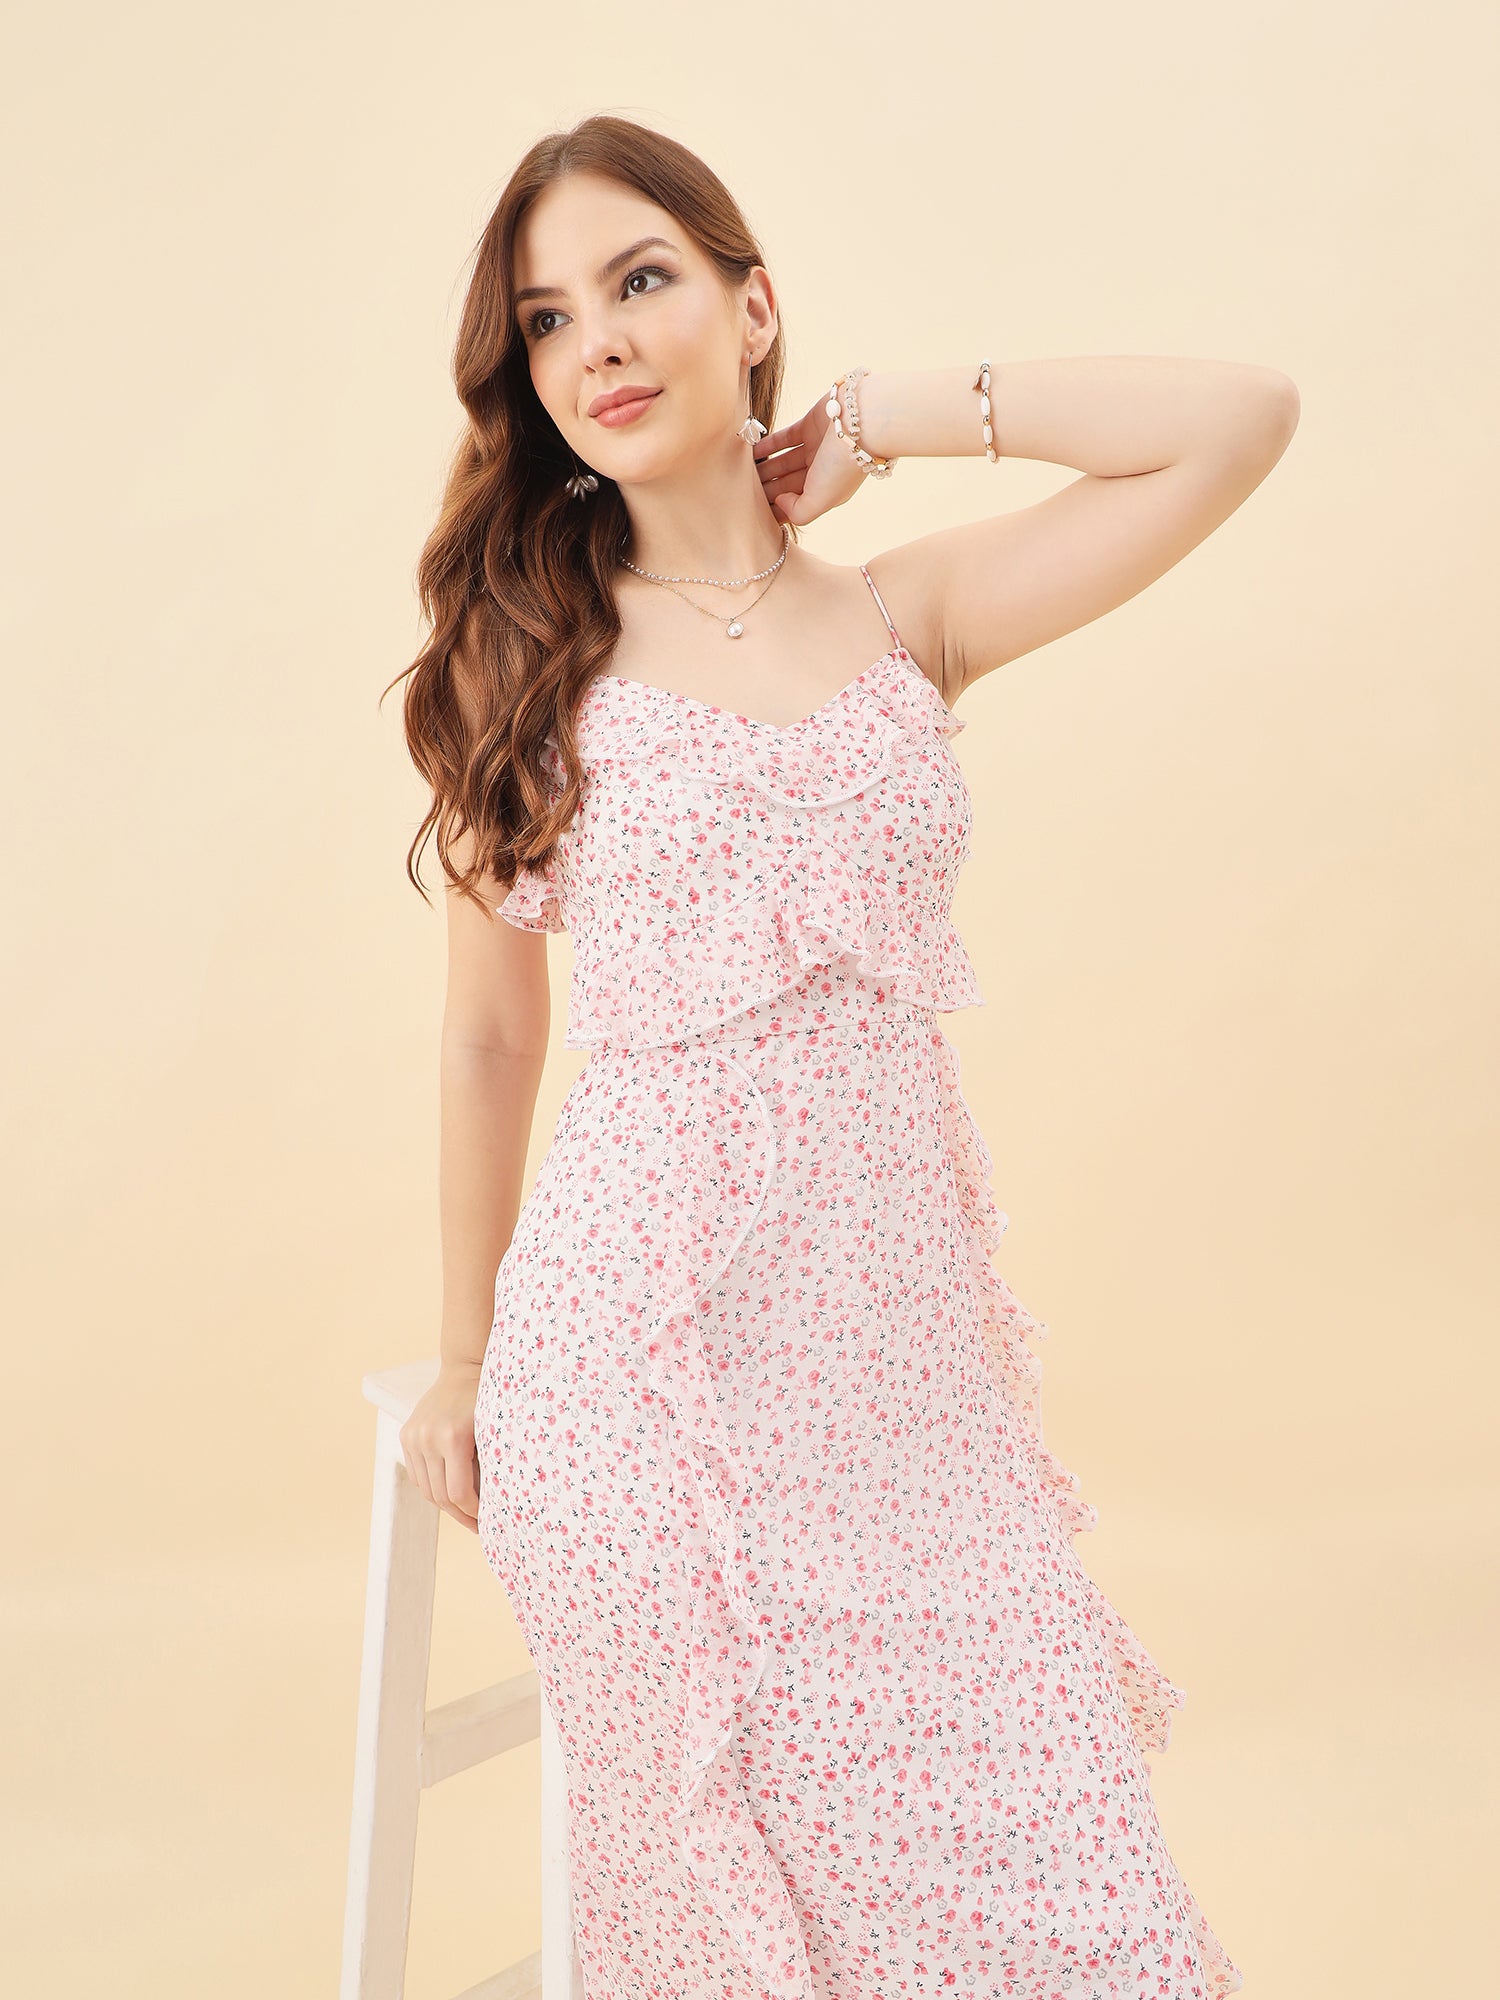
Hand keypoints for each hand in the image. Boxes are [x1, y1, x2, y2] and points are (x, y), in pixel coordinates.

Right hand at [400, 1358, 483, 1533]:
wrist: (464, 1369)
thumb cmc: (488, 1401)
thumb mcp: (494, 1432)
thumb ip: (489, 1466)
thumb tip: (496, 1504)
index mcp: (453, 1437)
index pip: (459, 1493)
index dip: (473, 1512)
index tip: (487, 1520)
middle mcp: (428, 1438)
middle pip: (440, 1495)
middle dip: (460, 1514)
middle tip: (477, 1525)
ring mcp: (413, 1436)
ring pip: (425, 1488)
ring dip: (444, 1504)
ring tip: (464, 1511)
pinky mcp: (406, 1435)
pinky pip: (417, 1473)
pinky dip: (431, 1486)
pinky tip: (448, 1490)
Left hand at [752, 387, 867, 526]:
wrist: (862, 422)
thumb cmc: (843, 465)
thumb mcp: (820, 501)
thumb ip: (798, 512)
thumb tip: (780, 502)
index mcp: (826, 493)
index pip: (795, 506)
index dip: (775, 511)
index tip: (751, 514)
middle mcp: (821, 473)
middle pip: (785, 484)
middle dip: (765, 489)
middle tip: (738, 492)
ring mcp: (815, 449)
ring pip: (782, 462)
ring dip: (763, 468)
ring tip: (738, 472)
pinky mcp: (809, 426)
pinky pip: (783, 438)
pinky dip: (767, 444)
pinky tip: (749, 451)